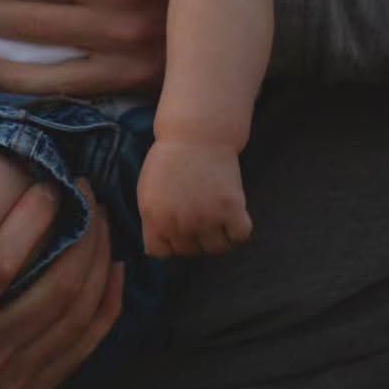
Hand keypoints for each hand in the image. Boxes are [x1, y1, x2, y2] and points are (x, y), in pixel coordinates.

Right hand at [0, 180, 123, 388]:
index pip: (1, 262)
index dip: (33, 218)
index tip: (48, 184)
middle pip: (54, 288)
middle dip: (82, 233)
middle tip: (87, 191)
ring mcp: (9, 380)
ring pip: (75, 315)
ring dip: (98, 262)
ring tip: (101, 220)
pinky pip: (82, 347)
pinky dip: (107, 306)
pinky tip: (114, 270)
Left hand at [137, 140, 251, 257]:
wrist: (195, 135)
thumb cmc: (169, 160)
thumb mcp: (148, 190)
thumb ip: (153, 220)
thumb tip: (157, 250)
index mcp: (154, 217)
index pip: (160, 253)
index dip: (168, 242)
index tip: (174, 229)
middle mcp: (179, 222)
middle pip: (190, 251)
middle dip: (193, 237)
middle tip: (197, 214)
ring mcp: (206, 217)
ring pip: (216, 248)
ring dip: (217, 236)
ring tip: (215, 215)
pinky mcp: (231, 208)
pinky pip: (240, 236)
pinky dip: (238, 229)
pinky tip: (231, 213)